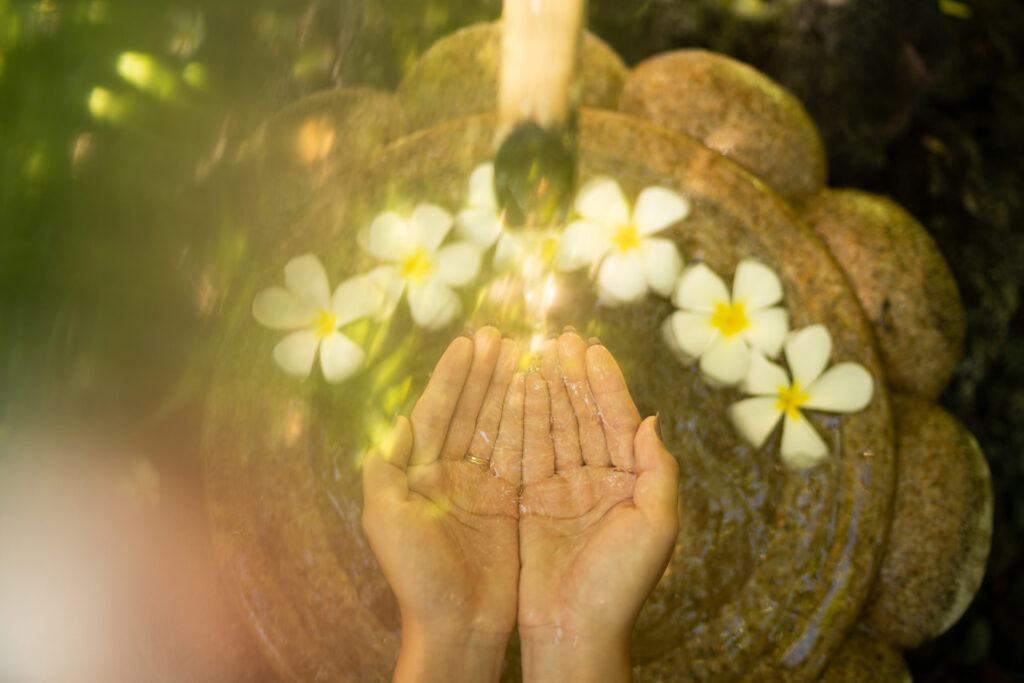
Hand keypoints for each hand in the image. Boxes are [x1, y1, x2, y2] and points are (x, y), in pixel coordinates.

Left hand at [362, 327, 523, 682]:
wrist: (457, 624)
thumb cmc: (416, 575)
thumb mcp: (385, 519)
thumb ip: (386, 467)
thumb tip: (399, 421)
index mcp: (418, 472)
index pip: (435, 412)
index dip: (451, 377)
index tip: (467, 341)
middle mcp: (450, 473)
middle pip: (468, 411)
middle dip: (482, 373)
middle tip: (499, 335)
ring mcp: (482, 486)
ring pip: (496, 425)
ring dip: (507, 389)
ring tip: (521, 353)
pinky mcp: (510, 503)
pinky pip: (519, 453)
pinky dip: (528, 423)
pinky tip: (537, 394)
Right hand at [517, 331, 678, 681]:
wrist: (574, 629)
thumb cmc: (621, 584)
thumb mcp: (657, 526)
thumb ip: (658, 470)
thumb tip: (652, 419)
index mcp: (630, 483)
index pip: (617, 421)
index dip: (605, 383)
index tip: (590, 348)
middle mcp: (596, 480)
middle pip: (583, 417)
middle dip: (573, 377)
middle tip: (560, 338)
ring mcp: (561, 490)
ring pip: (553, 429)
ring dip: (546, 391)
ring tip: (536, 354)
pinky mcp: (529, 502)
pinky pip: (525, 453)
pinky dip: (522, 421)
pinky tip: (517, 391)